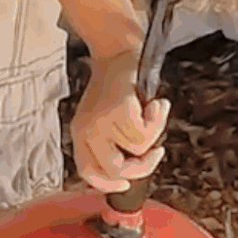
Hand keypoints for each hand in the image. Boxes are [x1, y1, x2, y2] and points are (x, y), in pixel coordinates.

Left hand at [70, 50, 168, 192]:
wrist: (118, 52)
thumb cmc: (116, 84)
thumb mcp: (103, 118)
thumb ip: (111, 143)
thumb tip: (131, 171)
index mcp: (80, 134)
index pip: (88, 172)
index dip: (107, 185)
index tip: (125, 185)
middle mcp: (86, 130)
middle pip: (113, 171)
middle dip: (140, 168)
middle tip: (154, 153)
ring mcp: (101, 122)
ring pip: (137, 152)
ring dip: (154, 135)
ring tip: (153, 114)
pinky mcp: (118, 111)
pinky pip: (145, 136)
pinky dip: (157, 122)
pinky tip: (155, 106)